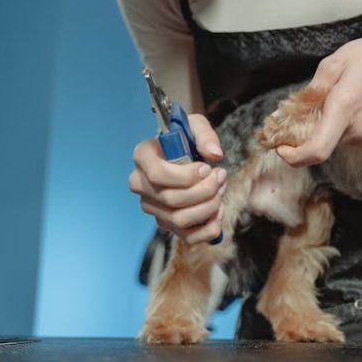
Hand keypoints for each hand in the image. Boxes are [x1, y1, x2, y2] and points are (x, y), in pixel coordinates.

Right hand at [129, 113, 226, 243]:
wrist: (184, 153)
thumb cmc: (186, 138)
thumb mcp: (195, 125)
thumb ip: (205, 135)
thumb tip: (214, 154)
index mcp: (142, 156)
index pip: (157, 174)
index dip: (186, 176)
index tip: (206, 168)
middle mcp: (141, 184)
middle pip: (171, 199)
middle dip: (205, 191)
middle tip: (221, 176)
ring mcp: (152, 207)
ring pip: (180, 219)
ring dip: (209, 207)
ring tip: (221, 190)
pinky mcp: (165, 223)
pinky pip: (188, 236)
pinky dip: (209, 228)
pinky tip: (218, 211)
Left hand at [277, 6, 361, 166]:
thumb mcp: (335, 63)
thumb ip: (309, 91)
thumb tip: (285, 113)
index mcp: (344, 109)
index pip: (316, 151)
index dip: (293, 156)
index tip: (281, 147)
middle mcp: (357, 130)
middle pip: (319, 145)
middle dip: (302, 134)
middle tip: (297, 110)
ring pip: (331, 140)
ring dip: (319, 127)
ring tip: (325, 99)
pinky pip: (344, 136)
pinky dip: (333, 126)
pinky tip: (340, 103)